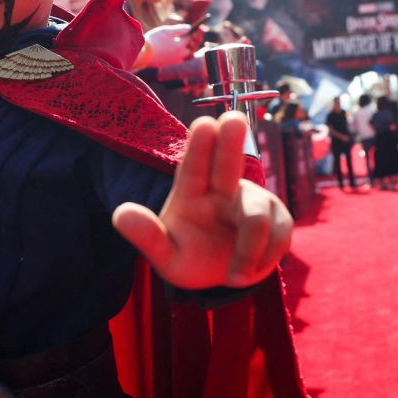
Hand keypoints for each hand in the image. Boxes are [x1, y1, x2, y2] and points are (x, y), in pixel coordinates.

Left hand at [113, 112, 291, 289]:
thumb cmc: (191, 258)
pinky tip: (249, 271)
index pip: (193, 166)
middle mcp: (223, 189)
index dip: (199, 146)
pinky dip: (263, 259)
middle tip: (233, 119)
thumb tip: (119, 213)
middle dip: (231, 140)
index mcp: (192, 191)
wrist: (225, 278)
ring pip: (256, 216)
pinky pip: (278, 236)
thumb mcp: (166, 257)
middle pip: (228, 161)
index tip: (203, 124)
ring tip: (234, 277)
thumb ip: (147, 237)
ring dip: (248, 249)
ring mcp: (252, 201)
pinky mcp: (278, 217)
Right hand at [138, 24, 192, 68]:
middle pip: (189, 49)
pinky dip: (177, 58)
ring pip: (185, 57)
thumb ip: (179, 29)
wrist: (142, 54)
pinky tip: (170, 53)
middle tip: (181, 39)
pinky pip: (178, 62)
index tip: (184, 31)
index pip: (190, 38)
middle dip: (187, 44)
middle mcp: (180, 55)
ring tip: (176, 47)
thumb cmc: (153, 40)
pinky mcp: (169, 66)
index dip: (188, 33)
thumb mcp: (166, 30)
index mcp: (180, 45)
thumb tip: (189, 28)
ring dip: (184, 52)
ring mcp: (175, 62)